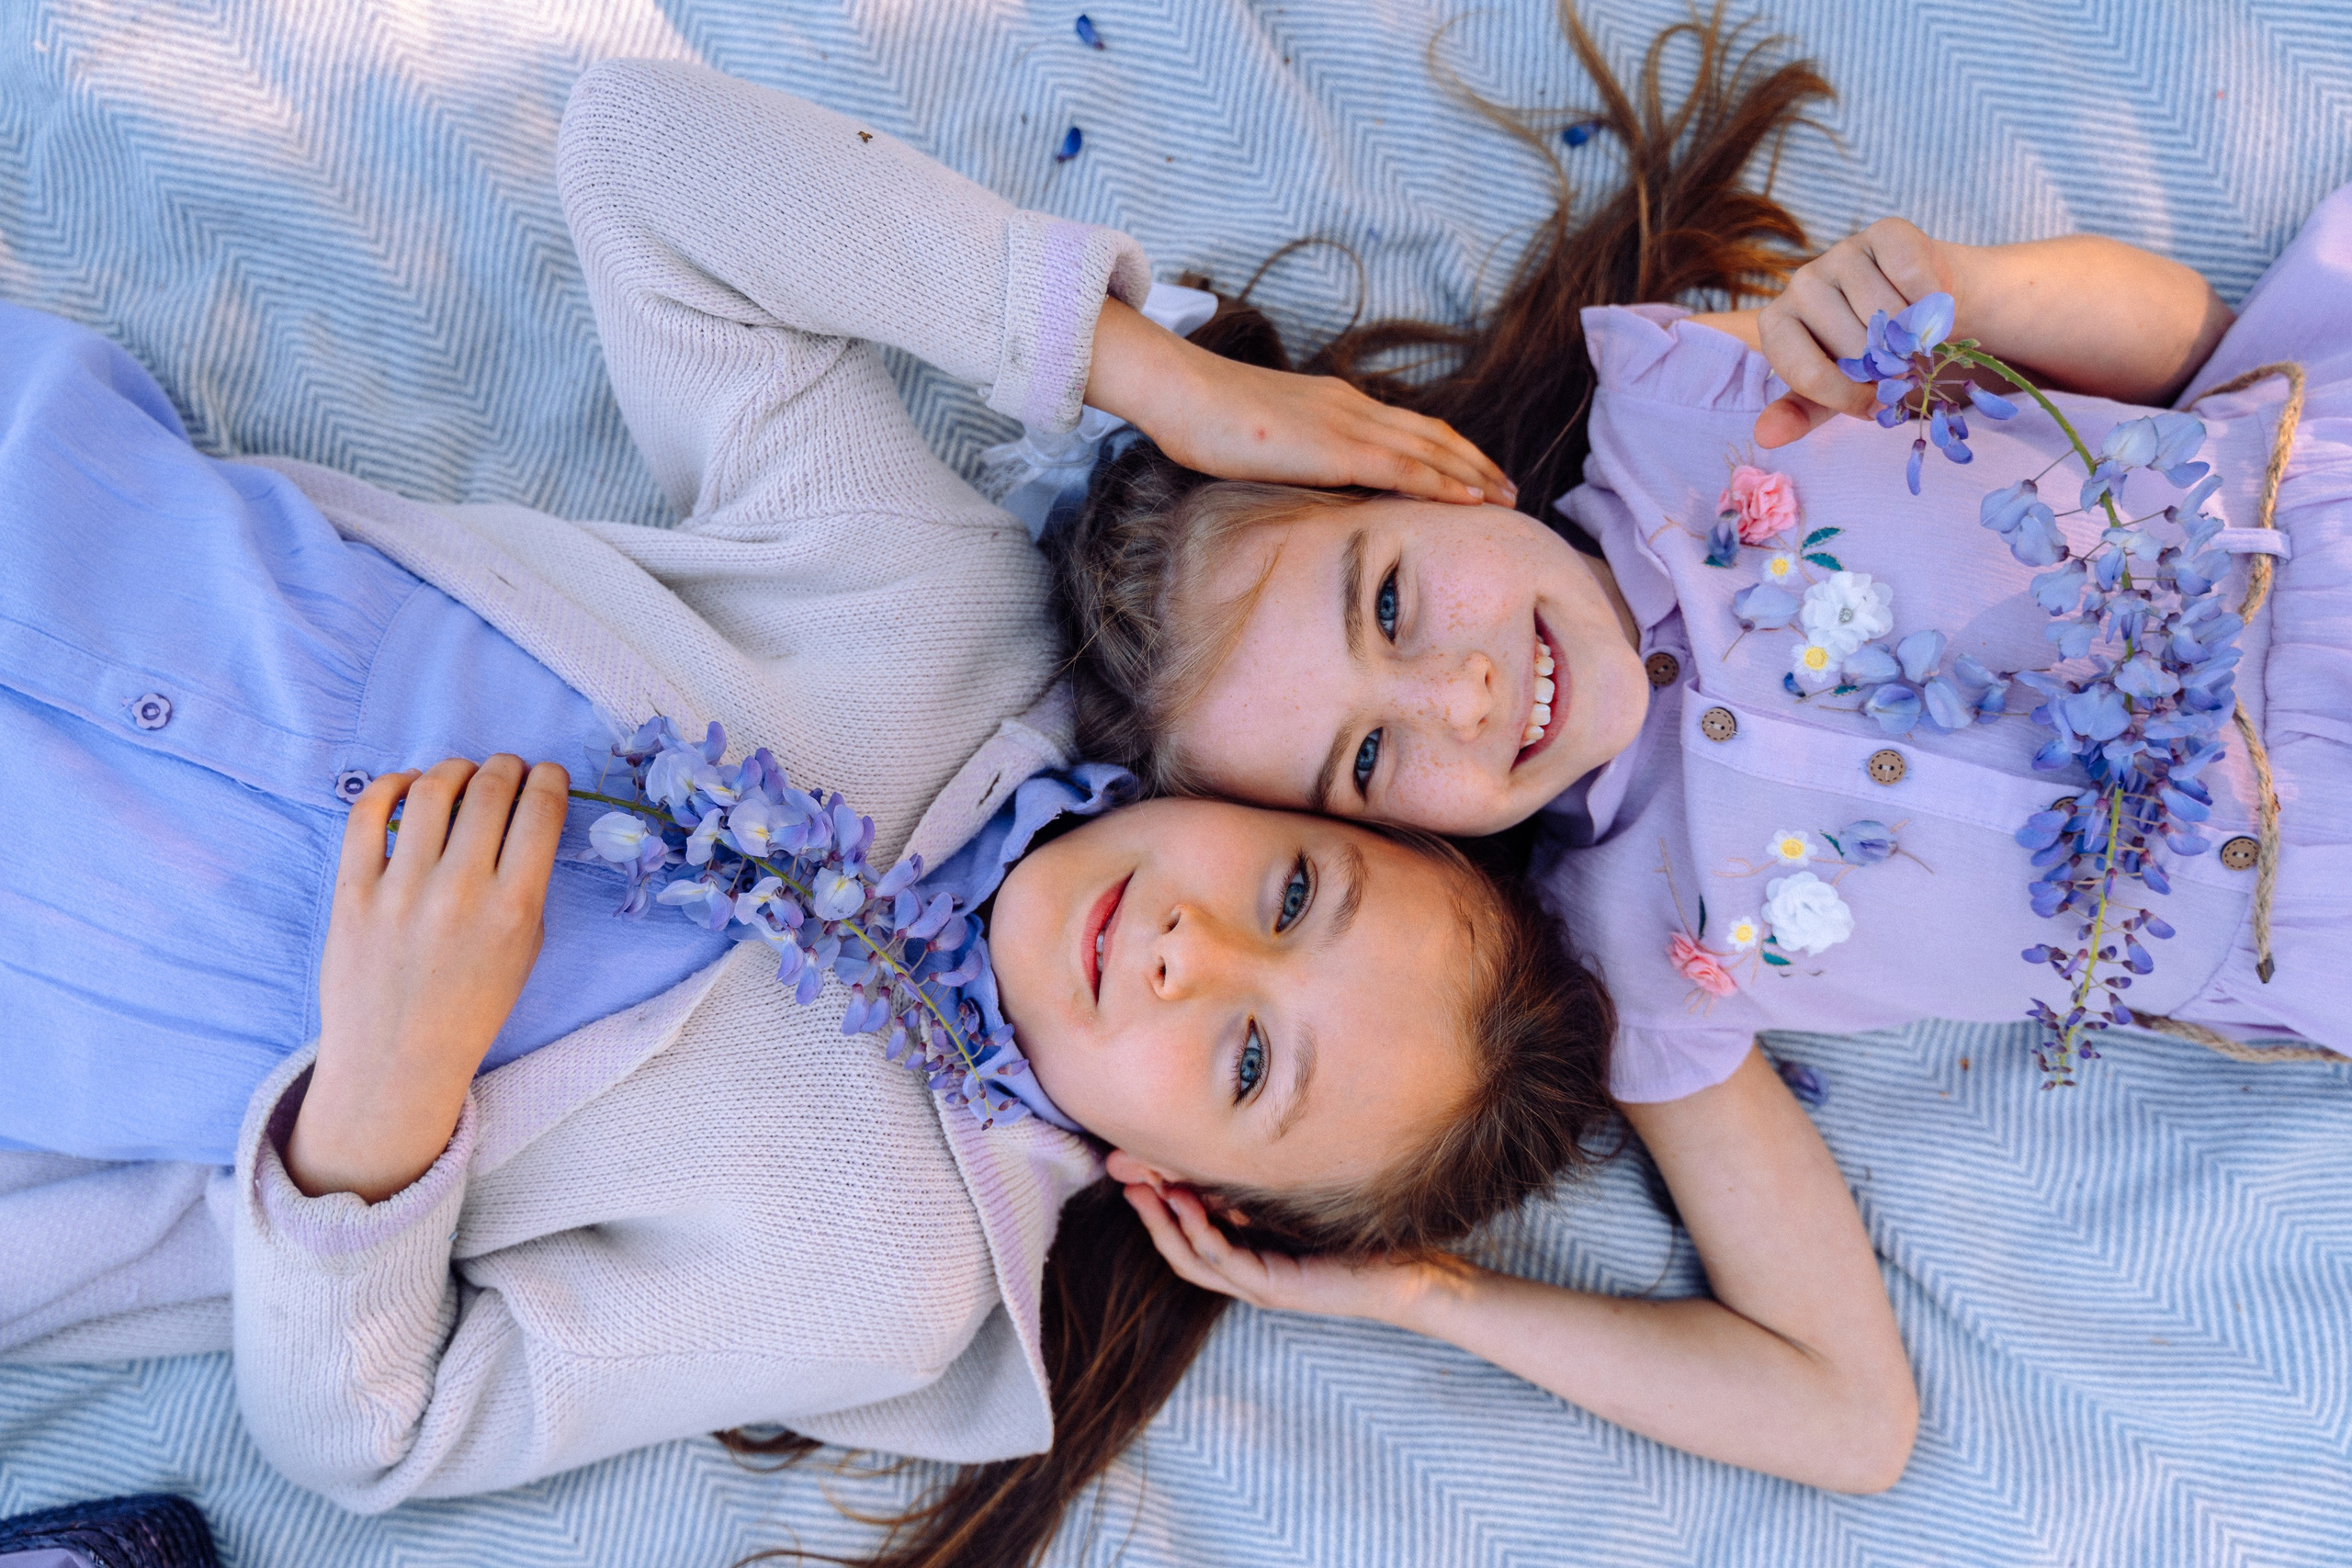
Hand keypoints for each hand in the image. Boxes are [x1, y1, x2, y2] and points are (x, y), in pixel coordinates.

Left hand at [284, 755, 570, 1201]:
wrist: (397, 1060)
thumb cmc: (470, 1008)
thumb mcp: (525, 951)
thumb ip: (528, 886)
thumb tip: (522, 819)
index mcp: (513, 909)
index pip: (540, 811)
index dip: (548, 779)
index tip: (545, 775)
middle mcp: (460, 892)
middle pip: (489, 790)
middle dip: (505, 766)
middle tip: (506, 769)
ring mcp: (400, 890)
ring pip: (432, 790)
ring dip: (454, 769)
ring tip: (459, 776)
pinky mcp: (352, 893)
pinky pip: (367, 814)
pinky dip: (391, 786)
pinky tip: (406, 788)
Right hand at [1085, 298, 1513, 506]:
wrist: (1183, 392)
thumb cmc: (1207, 418)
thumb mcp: (1263, 435)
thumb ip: (1294, 452)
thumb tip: (1307, 479)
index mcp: (1336, 403)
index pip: (1408, 426)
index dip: (1449, 449)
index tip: (1476, 473)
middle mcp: (1353, 408)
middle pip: (1433, 435)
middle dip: (1476, 463)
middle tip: (1511, 489)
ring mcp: (1347, 425)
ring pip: (1430, 450)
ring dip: (1474, 475)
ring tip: (1506, 498)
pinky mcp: (1336, 448)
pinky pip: (1404, 467)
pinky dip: (1444, 483)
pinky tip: (1471, 500)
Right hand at [1122, 1181, 1462, 1323]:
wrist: (1411, 1280)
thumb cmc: (1364, 1245)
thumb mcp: (1299, 1213)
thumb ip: (1260, 1201)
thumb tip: (1225, 1171)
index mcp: (1253, 1261)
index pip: (1190, 1236)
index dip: (1160, 1205)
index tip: (1139, 1169)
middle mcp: (1249, 1278)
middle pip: (1179, 1251)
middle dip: (1149, 1214)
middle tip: (1123, 1177)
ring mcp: (1261, 1287)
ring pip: (1193, 1259)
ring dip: (1163, 1223)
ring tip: (1143, 1188)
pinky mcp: (1278, 1289)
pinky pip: (1225, 1260)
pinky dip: (1200, 1231)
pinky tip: (1186, 1202)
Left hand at [1752, 217, 1956, 448]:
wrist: (1919, 306)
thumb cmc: (1867, 354)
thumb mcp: (1831, 392)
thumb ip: (1799, 414)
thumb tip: (1765, 437)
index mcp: (1776, 324)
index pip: (1810, 375)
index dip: (1850, 398)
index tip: (1873, 404)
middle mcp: (1800, 284)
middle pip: (1854, 347)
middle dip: (1886, 369)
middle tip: (1900, 367)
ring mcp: (1840, 254)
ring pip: (1888, 315)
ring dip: (1913, 339)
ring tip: (1914, 340)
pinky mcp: (1884, 233)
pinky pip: (1914, 279)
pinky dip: (1933, 302)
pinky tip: (1930, 306)